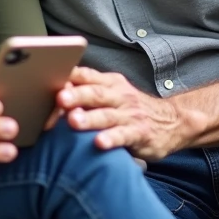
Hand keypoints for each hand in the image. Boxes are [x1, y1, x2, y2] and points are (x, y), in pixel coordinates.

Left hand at [57, 68, 199, 159]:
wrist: (173, 121)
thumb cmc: (131, 109)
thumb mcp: (112, 93)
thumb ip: (87, 91)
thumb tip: (51, 93)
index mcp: (109, 83)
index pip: (85, 76)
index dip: (66, 79)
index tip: (45, 82)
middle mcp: (119, 96)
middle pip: (95, 93)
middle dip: (76, 96)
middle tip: (59, 99)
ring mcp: (130, 115)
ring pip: (107, 115)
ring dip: (89, 118)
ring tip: (73, 121)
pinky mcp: (141, 134)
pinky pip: (124, 135)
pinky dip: (112, 139)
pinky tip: (99, 143)